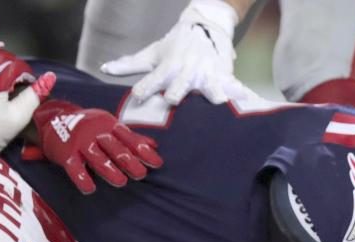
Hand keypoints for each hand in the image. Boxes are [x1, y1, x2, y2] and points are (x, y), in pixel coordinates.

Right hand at [29, 100, 162, 193]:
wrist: (53, 119)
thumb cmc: (88, 126)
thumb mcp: (109, 126)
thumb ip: (130, 137)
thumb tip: (154, 145)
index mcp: (110, 125)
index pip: (130, 139)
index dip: (144, 151)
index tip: (157, 164)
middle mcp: (96, 132)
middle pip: (115, 147)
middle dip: (129, 161)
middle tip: (140, 174)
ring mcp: (81, 142)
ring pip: (97, 157)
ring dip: (109, 170)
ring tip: (121, 182)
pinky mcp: (66, 154)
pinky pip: (75, 168)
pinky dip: (82, 179)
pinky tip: (90, 189)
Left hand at [100, 0, 248, 103]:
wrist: (204, 26)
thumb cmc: (174, 45)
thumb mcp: (152, 53)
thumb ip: (129, 64)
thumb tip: (104, 69)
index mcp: (168, 67)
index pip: (153, 80)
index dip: (144, 88)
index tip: (137, 95)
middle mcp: (186, 72)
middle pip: (180, 87)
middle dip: (176, 93)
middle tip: (172, 100)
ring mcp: (207, 74)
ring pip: (211, 87)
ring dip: (214, 93)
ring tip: (219, 101)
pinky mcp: (224, 75)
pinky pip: (236, 86)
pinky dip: (243, 93)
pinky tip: (250, 101)